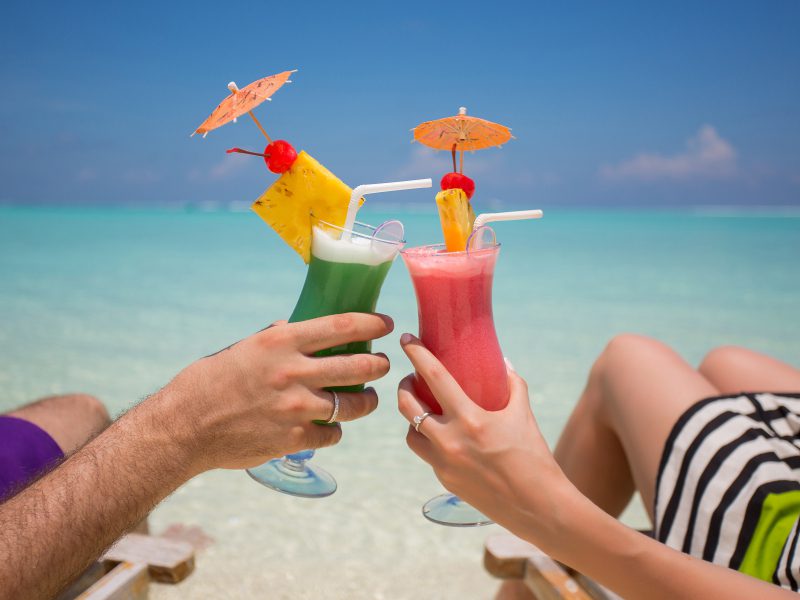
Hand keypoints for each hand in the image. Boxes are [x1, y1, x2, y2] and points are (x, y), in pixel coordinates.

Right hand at [159, 313, 392, 472]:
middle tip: (384, 364)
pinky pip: (333, 433)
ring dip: (367, 401)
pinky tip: (330, 426)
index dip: (371, 324)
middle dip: (380, 365)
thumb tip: (296, 325)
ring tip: (368, 399)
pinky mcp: (294, 438)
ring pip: (354, 404)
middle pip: (359, 366)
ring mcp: (297, 408)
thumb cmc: (208, 382)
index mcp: (281, 342)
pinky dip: (335, 429)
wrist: (185, 427)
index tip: (386, 323)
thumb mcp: (243, 349)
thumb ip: (275, 338)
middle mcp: (294, 372)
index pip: (342, 326)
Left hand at [397, 333, 568, 533]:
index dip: (416, 354)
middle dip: (403, 387)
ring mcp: (444, 464)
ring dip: (411, 417)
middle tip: (409, 378)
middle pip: (407, 406)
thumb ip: (511, 384)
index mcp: (470, 420)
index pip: (434, 377)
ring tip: (421, 407)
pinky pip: (427, 454)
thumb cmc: (534, 457)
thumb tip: (501, 362)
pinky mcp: (444, 480)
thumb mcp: (522, 415)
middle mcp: (450, 441)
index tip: (406, 338)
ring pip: (410, 433)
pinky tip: (441, 434)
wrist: (538, 507)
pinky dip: (428, 440)